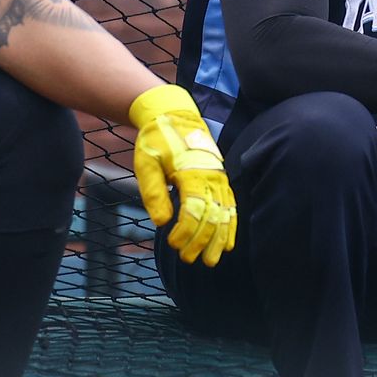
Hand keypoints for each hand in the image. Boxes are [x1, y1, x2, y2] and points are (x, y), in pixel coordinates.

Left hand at [129, 83, 237, 266]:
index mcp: (191, 171)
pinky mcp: (222, 179)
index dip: (185, 230)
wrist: (174, 115)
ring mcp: (219, 177)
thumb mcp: (145, 162)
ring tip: (211, 260)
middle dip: (201, 240)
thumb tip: (161, 222)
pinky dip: (230, 226)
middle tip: (189, 259)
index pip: (193, 209)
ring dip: (218, 239)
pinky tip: (227, 244)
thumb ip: (153, 191)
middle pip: (211, 215)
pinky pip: (230, 206)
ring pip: (224, 213)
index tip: (173, 244)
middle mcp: (211, 176)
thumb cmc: (156, 140)